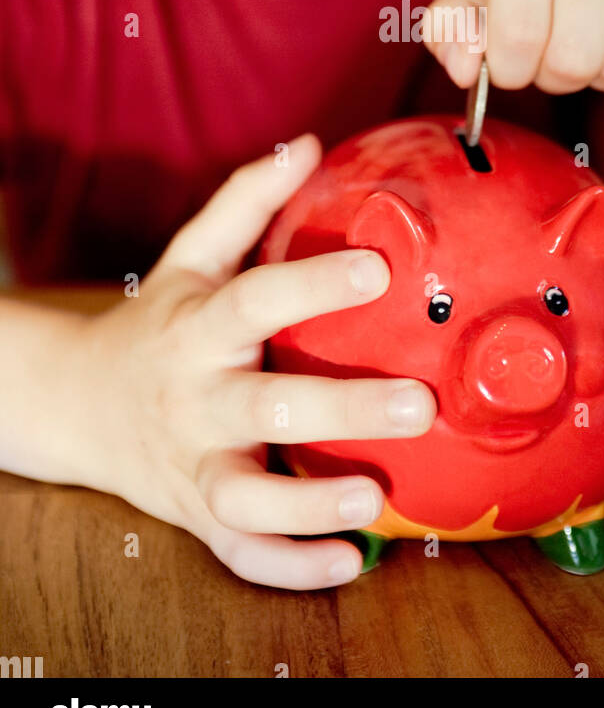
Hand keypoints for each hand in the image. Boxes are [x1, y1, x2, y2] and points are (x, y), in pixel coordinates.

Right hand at [79, 135, 435, 589]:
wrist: (80, 403)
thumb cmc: (162, 322)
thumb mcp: (191, 257)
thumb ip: (246, 201)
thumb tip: (309, 142)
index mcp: (200, 327)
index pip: (255, 300)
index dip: (313, 285)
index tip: (380, 268)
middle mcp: (196, 399)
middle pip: (266, 407)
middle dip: (341, 408)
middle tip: (419, 403)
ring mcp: (195, 463)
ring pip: (245, 496)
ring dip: (308, 501)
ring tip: (374, 496)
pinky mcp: (198, 514)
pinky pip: (242, 552)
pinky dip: (289, 565)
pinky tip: (349, 563)